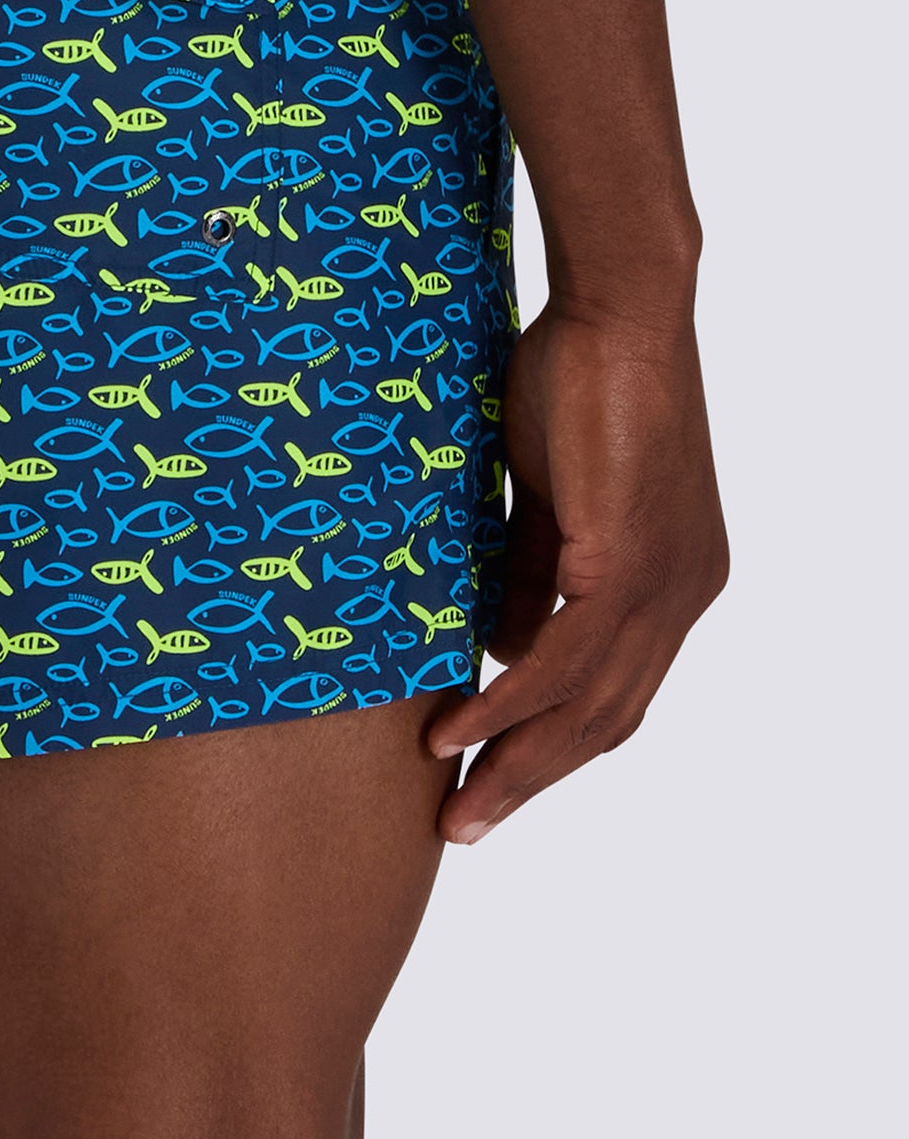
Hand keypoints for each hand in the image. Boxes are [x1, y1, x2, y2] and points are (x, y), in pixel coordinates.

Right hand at [425, 301, 726, 841]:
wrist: (619, 312)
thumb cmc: (581, 380)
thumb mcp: (550, 495)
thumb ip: (531, 569)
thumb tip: (497, 644)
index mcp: (673, 580)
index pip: (618, 691)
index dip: (557, 745)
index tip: (494, 780)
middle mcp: (682, 595)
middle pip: (607, 721)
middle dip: (532, 780)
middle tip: (466, 826)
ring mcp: (664, 584)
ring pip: (587, 706)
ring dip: (514, 761)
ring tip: (455, 803)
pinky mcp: (626, 562)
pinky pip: (561, 659)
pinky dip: (508, 704)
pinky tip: (460, 732)